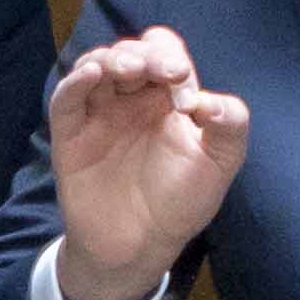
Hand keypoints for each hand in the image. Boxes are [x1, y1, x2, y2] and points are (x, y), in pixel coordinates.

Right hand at [43, 29, 253, 299]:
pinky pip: (67, 96)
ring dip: (113, 58)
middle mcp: (132, 98)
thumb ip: (231, 125)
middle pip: (133, 52)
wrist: (138, 246)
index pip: (166, 55)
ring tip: (128, 68)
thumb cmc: (180, 203)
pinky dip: (76, 80)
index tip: (182, 85)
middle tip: (160, 71)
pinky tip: (91, 74)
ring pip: (99, 65)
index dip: (172, 58)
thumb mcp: (220, 163)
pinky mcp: (71, 131)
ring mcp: (100, 112)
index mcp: (168, 98)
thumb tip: (211, 98)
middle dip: (146, 54)